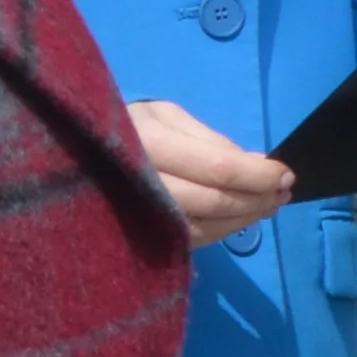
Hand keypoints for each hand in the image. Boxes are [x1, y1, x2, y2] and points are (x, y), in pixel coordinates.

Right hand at [131, 99, 293, 245]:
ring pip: (203, 228)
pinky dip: (222, 232)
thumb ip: (210, 139)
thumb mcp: (165, 116)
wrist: (70, 155)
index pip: (218, 168)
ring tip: (269, 205)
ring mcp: (137, 216)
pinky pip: (188, 241)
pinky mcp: (138, 237)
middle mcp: (141, 183)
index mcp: (149, 143)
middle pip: (213, 202)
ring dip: (244, 220)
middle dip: (256, 200)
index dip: (258, 175)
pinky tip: (240, 219)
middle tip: (284, 193)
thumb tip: (256, 163)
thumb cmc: (127, 126)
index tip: (286, 174)